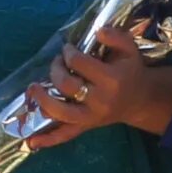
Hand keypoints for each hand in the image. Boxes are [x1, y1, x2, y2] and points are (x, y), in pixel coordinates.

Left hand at [25, 30, 149, 148]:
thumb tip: (98, 31)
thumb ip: (115, 36)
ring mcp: (91, 116)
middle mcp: (100, 100)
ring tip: (33, 88)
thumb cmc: (130, 72)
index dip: (68, 53)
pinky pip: (65, 135)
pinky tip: (31, 142)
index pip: (79, 62)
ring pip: (60, 112)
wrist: (140, 100)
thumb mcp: (130, 49)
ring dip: (42, 100)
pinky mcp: (86, 126)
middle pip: (67, 85)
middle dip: (56, 69)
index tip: (67, 49)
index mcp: (111, 79)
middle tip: (57, 63)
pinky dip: (48, 139)